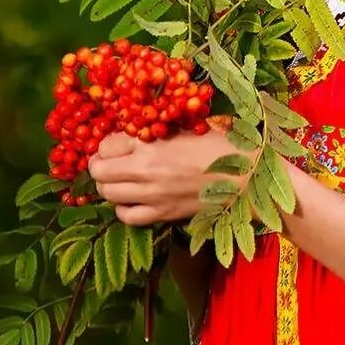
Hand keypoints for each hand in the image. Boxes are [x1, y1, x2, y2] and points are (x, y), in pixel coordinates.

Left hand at [88, 116, 239, 226]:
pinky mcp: (163, 214)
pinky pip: (127, 216)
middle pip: (100, 172)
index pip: (106, 146)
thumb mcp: (182, 128)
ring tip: (121, 181)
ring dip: (109, 187)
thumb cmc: (217, 145)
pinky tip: (133, 200)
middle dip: (100, 166)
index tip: (114, 146)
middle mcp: (146, 170)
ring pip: (108, 194)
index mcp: (151, 144)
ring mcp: (153, 195)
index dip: (106, 145)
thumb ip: (151, 133)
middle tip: (110, 163)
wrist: (244, 174)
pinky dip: (124, 208)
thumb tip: (124, 138)